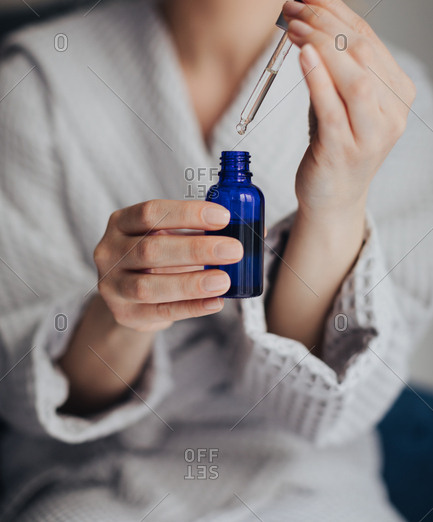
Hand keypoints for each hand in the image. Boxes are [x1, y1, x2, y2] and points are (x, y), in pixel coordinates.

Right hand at [93, 200, 242, 332]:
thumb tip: (257, 230)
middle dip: (196, 249)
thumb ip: (204, 230)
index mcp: (121, 222)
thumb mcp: (170, 234)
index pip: (151, 212)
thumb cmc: (158, 255)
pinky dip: (190, 308)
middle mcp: (109, 252)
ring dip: (191, 283)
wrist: (128, 292)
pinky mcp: (124, 314)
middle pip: (151, 249)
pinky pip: (159, 312)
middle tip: (234, 249)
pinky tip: (215, 302)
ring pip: (149, 286)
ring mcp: (112, 285)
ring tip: (225, 280)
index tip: (224, 216)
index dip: (188, 214)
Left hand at [282, 0, 415, 222]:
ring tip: (292, 24)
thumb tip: (306, 12)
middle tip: (291, 4)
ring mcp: (371, 134)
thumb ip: (331, 62)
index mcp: (397, 91)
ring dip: (321, 43)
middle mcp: (392, 110)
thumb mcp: (336, 96)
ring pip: (355, 77)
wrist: (333, 196)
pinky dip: (319, 79)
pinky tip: (302, 54)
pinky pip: (333, 109)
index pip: (367, 36)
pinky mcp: (344, 151)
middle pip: (362, 51)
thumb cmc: (332, 141)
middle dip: (324, 20)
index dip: (335, 6)